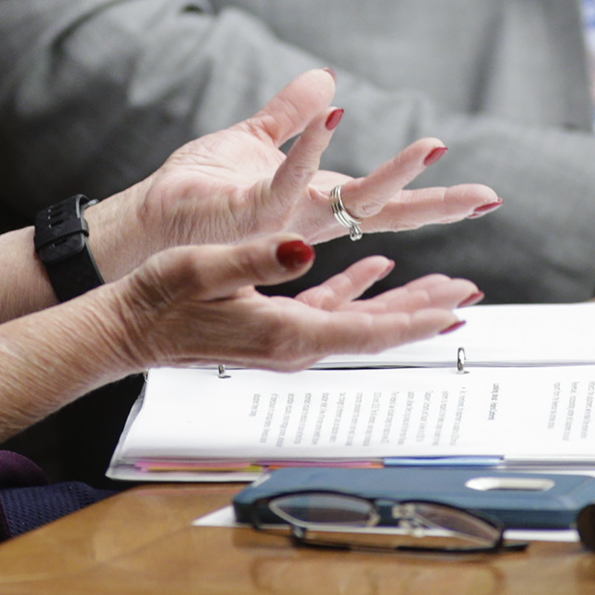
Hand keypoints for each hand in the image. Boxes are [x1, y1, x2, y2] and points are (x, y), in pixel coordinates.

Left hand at [90, 69, 499, 277]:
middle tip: (488, 197)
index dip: (433, 197)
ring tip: (431, 148)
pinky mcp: (247, 211)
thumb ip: (291, 114)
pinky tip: (332, 114)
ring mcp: (281, 220)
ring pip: (348, 202)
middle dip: (438, 206)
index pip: (385, 201)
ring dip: (390, 175)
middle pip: (385, 212)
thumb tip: (326, 77)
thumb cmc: (196, 191)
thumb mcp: (253, 140)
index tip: (485, 195)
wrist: (146, 223)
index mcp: (315, 202)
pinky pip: (284, 178)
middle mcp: (307, 218)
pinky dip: (308, 145)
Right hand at [107, 233, 481, 372]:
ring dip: (402, 303)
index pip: (368, 331)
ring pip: (360, 322)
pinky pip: (330, 313)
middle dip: (424, 312)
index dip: (416, 319)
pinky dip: (359, 291)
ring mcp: (285, 341)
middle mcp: (293, 345)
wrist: (127, 329)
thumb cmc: (159, 297)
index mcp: (285, 333)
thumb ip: (256, 258)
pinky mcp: (272, 329)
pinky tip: (376, 269)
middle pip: (376, 332)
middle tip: (468, 294)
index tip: (456, 308)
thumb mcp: (204, 268)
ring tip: (442, 285)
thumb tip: (304, 248)